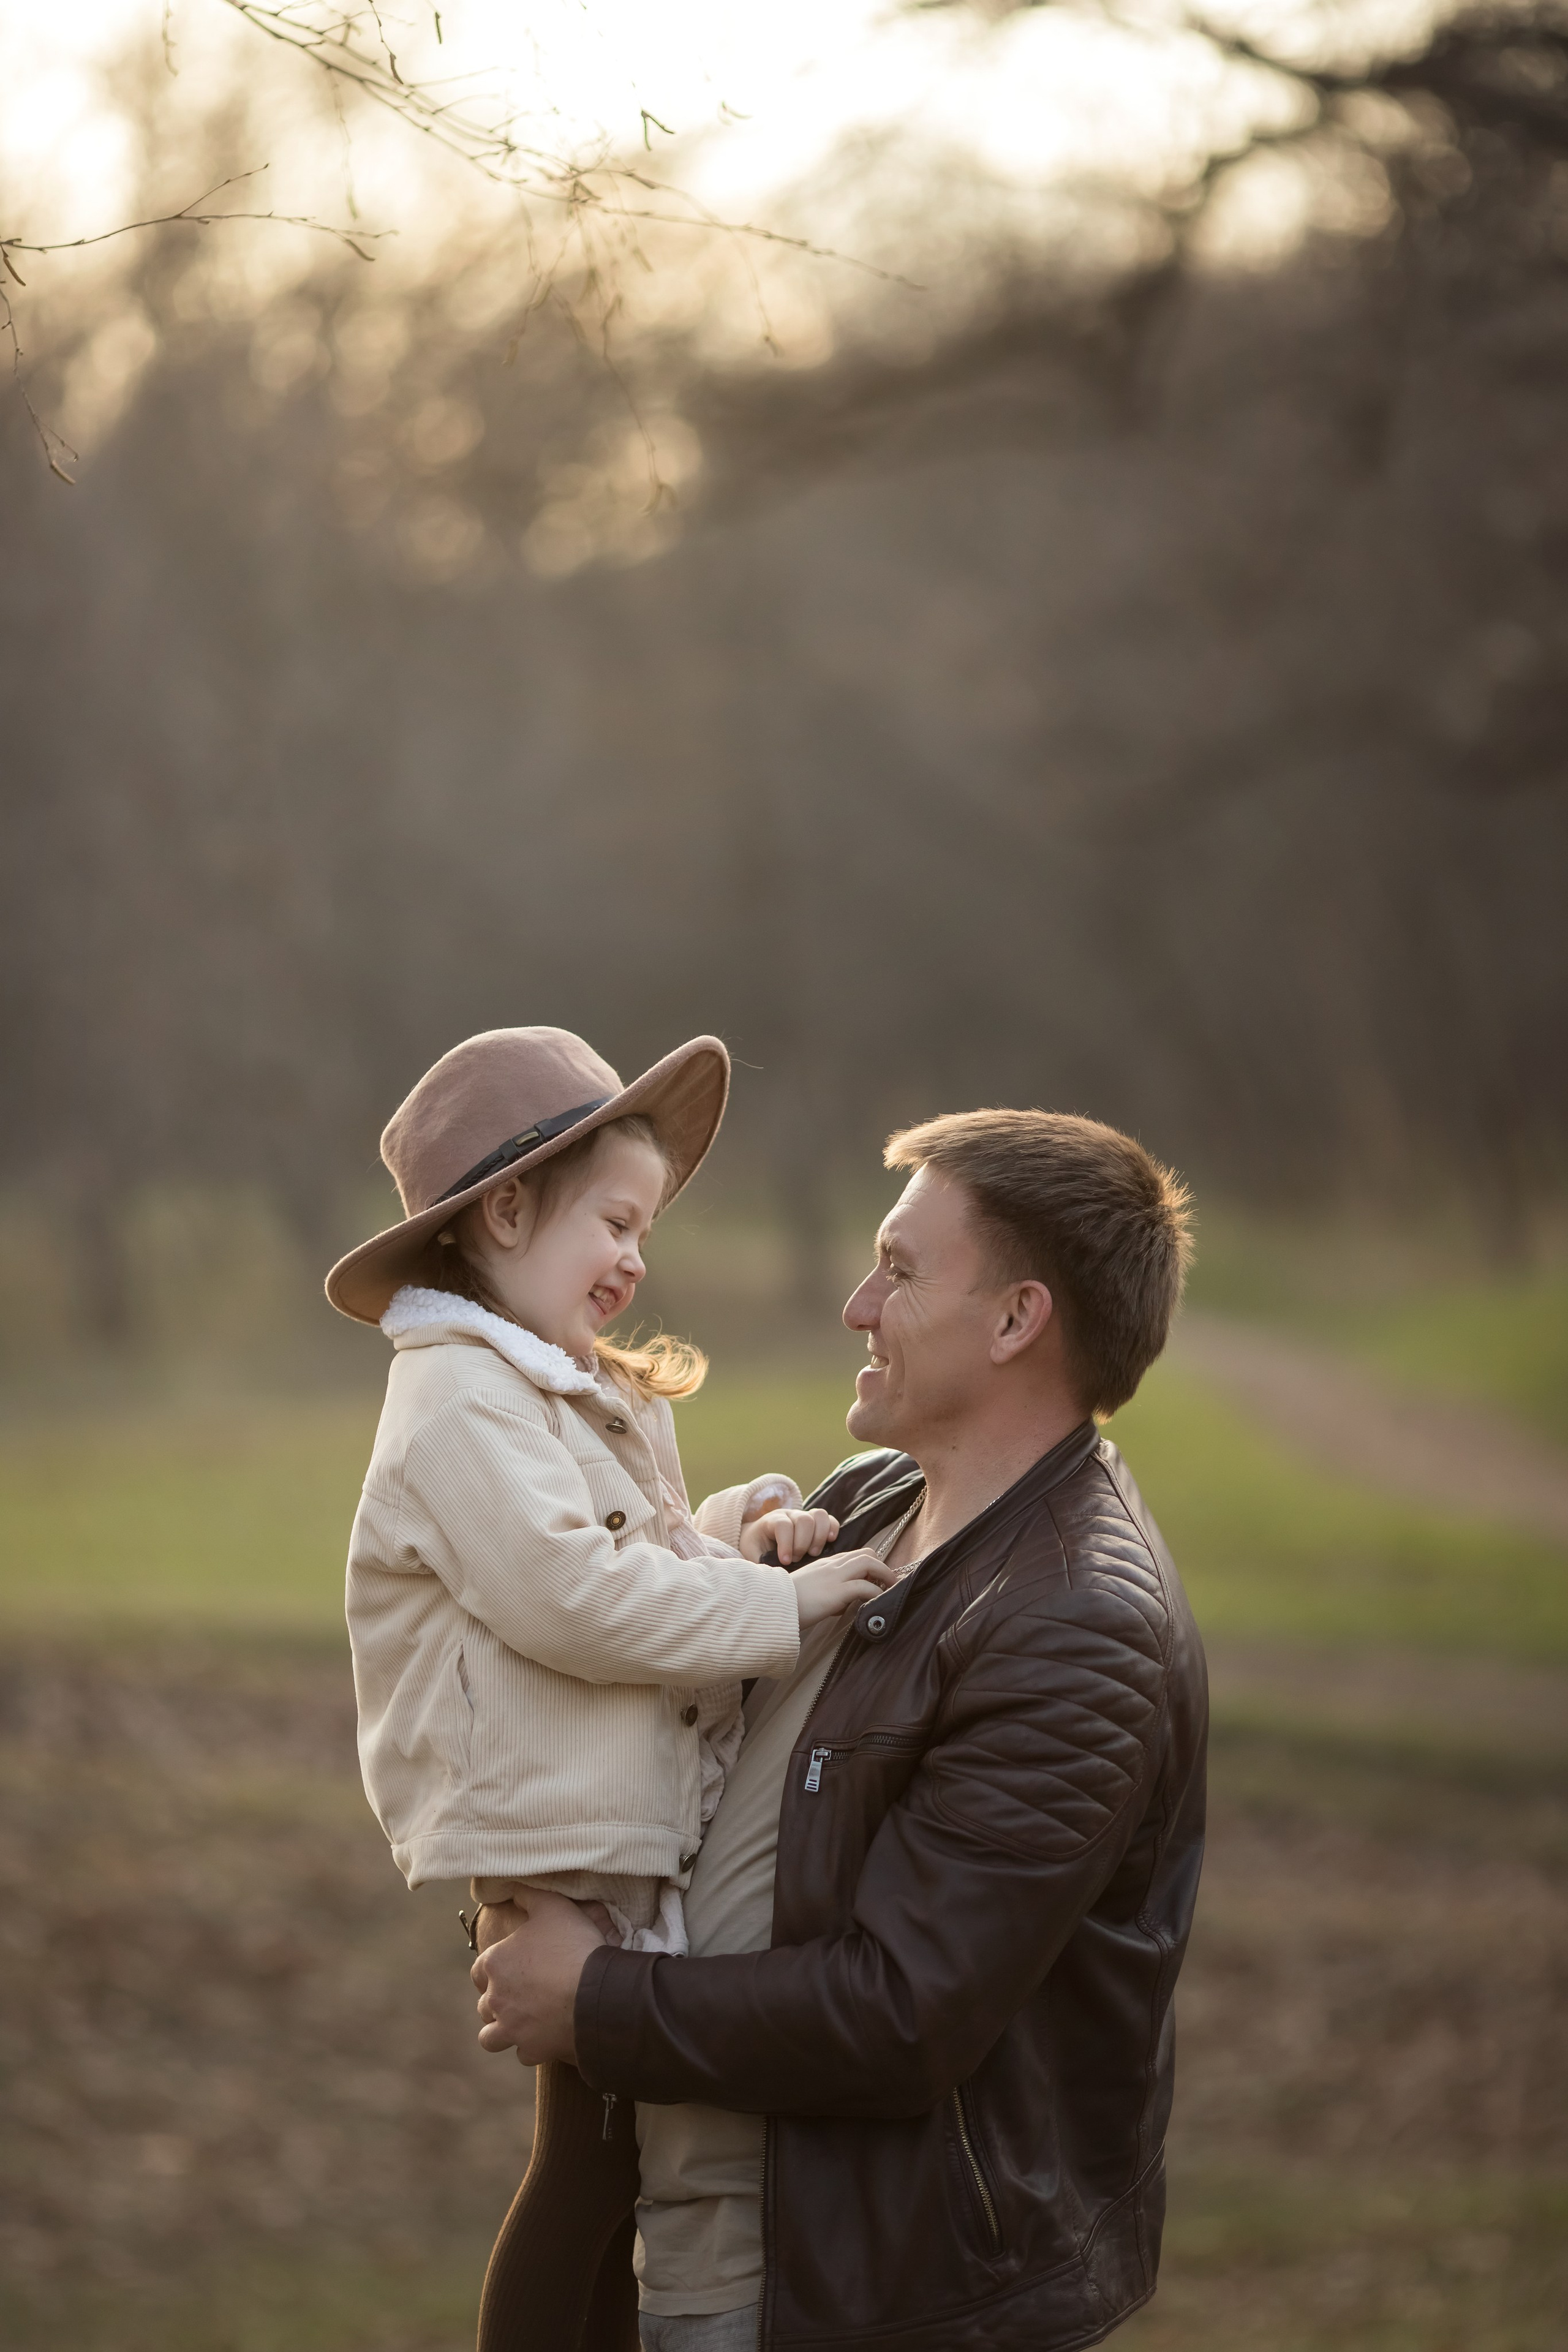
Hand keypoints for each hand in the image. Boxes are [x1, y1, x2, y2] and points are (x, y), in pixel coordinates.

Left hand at [471, 1889, 608, 2064]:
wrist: (596, 1994)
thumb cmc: (573, 1946)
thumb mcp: (553, 1906)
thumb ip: (529, 1894)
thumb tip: (513, 1886)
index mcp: (494, 1964)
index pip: (479, 1970)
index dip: (495, 1968)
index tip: (514, 1966)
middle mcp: (494, 1999)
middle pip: (484, 2004)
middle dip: (498, 2000)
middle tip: (522, 1993)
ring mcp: (510, 2028)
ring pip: (490, 2036)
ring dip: (503, 2030)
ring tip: (522, 2022)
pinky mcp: (530, 2050)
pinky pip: (522, 2052)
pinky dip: (531, 2046)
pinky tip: (545, 2035)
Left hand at [740, 1505, 839, 1564]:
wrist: (758, 1538)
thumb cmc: (756, 1549)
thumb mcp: (753, 1555)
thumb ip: (761, 1563)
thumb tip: (772, 1576)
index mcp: (771, 1521)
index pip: (783, 1525)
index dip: (786, 1543)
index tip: (785, 1562)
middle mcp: (789, 1515)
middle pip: (804, 1520)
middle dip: (803, 1543)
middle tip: (797, 1559)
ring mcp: (803, 1515)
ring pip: (818, 1516)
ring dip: (819, 1537)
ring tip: (813, 1554)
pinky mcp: (815, 1521)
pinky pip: (829, 1518)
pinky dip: (832, 1529)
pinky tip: (830, 1542)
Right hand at [791, 1547, 898, 1628]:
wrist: (772, 1605)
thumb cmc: (788, 1602)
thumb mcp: (810, 1590)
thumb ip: (828, 1591)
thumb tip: (843, 1605)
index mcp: (826, 1564)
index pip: (854, 1555)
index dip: (870, 1565)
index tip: (877, 1579)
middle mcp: (832, 1566)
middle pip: (867, 1554)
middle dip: (882, 1567)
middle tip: (889, 1583)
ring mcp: (835, 1577)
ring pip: (869, 1562)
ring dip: (885, 1575)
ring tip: (891, 1589)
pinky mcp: (837, 1592)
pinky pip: (865, 1587)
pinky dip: (877, 1593)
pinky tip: (878, 1602)